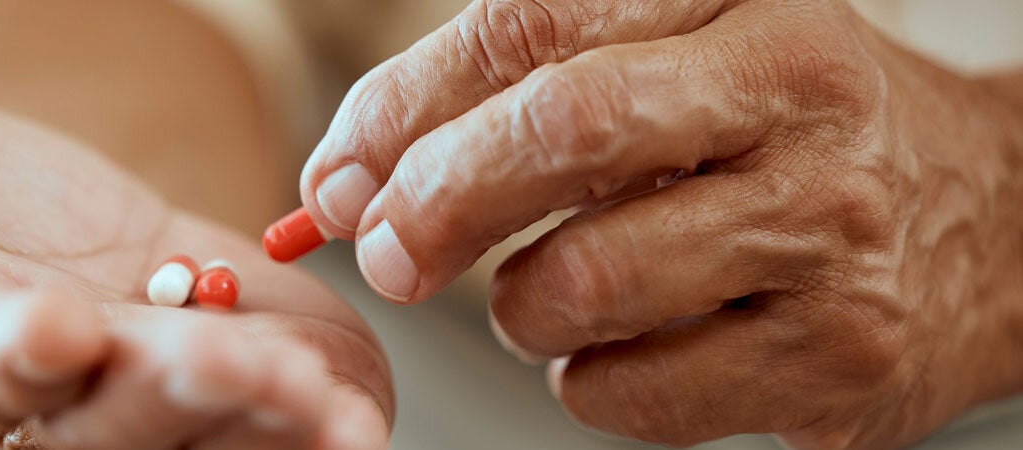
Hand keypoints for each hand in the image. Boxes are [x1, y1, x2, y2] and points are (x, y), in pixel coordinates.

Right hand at [0, 52, 391, 448]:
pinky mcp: (252, 383)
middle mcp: (74, 395)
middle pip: (126, 418)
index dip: (15, 349)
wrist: (41, 233)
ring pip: (220, 435)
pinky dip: (334, 402)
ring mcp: (168, 402)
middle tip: (237, 370)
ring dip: (276, 425)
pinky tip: (365, 400)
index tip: (43, 331)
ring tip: (337, 415)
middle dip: (179, 399)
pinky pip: (300, 407)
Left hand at [296, 0, 1022, 447]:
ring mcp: (828, 232)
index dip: (404, 106)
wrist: (989, 226)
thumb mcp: (679, 62)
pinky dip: (582, 382)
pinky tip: (615, 350)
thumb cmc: (785, 135)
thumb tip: (346, 181)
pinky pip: (633, 393)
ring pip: (587, 283)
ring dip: (516, 309)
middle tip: (384, 252)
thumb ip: (516, 96)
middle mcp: (795, 101)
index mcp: (736, 2)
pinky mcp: (836, 359)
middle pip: (565, 133)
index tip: (335, 175)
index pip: (531, 24)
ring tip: (539, 297)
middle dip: (435, 203)